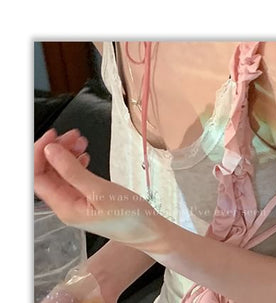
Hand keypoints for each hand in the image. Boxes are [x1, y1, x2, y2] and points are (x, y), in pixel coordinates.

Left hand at [34, 131, 164, 250]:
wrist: (149, 232)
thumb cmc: (129, 216)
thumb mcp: (101, 191)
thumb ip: (73, 171)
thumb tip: (50, 151)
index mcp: (64, 206)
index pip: (35, 177)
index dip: (38, 154)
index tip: (53, 136)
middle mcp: (65, 205)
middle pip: (46, 173)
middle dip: (54, 150)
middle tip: (73, 135)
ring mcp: (75, 202)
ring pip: (59, 173)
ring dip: (66, 154)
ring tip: (82, 141)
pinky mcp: (86, 199)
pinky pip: (72, 177)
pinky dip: (76, 162)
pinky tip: (85, 155)